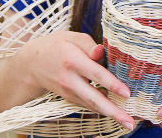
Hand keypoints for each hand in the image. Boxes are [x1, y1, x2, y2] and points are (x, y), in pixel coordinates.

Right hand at [13, 30, 135, 129]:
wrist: (32, 64)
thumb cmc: (56, 46)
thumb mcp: (71, 38)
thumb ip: (89, 45)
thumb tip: (102, 52)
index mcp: (72, 60)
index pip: (95, 74)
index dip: (112, 84)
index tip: (127, 93)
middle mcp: (70, 79)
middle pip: (93, 98)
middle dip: (113, 111)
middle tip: (129, 122)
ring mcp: (68, 92)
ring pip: (92, 106)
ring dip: (110, 115)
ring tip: (128, 123)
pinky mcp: (69, 98)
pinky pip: (88, 105)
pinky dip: (102, 110)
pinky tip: (116, 113)